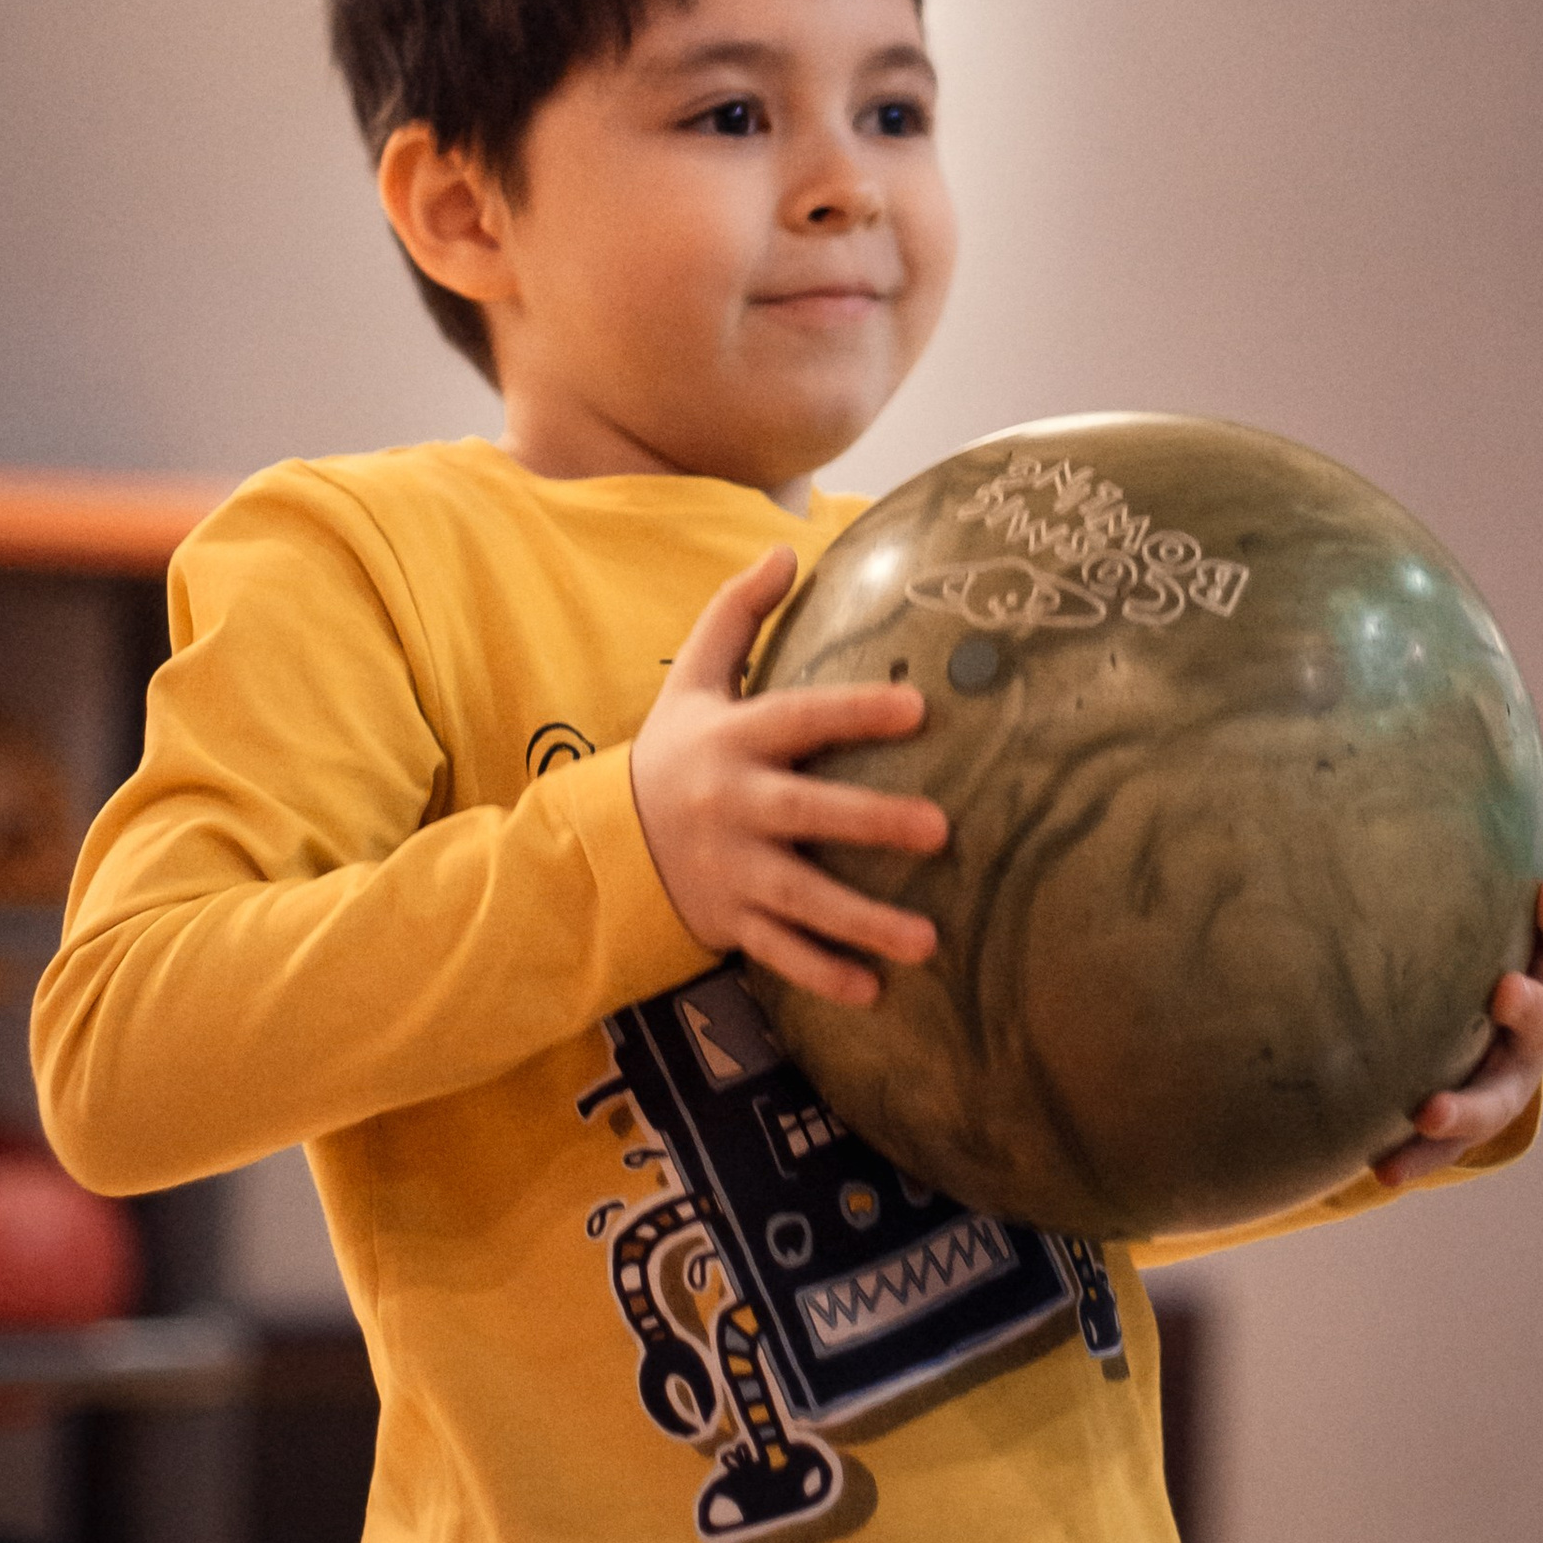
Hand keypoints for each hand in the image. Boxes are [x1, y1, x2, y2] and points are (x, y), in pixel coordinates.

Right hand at [630, 547, 948, 1006]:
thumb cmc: (670, 752)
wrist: (602, 844)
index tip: (919, 707)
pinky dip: (822, 975)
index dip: (856, 712)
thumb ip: (736, 615)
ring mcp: (731, 870)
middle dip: (871, 823)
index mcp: (733, 741)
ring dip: (863, 923)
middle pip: (807, 814)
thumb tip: (785, 549)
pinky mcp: (729, 919)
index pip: (800, 718)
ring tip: (928, 942)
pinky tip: (873, 993)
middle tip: (940, 830)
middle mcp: (734, 806)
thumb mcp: (693, 680)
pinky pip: (780, 952)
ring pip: (802, 899)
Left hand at [1373, 793, 1542, 1191]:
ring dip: (1470, 1100)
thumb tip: (1520, 777)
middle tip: (1505, 991)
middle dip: (1532, 1005)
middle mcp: (1532, 1027)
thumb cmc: (1467, 945)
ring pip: (1499, 1096)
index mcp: (1541, 964)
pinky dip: (1415, 1156)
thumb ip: (1496, 845)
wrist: (1460, 1034)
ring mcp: (1501, 1079)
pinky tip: (1378, 1169)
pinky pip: (1441, 1146)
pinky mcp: (1461, 1123)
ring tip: (1433, 1104)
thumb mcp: (1483, 899)